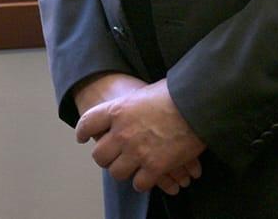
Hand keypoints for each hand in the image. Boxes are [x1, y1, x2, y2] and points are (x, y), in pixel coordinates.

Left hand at [75, 77, 205, 194]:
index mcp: (117, 110)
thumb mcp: (143, 93)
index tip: (81, 137)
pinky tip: (147, 177)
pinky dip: (143, 182)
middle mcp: (122, 133)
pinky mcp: (155, 167)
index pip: (87, 123)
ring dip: (123, 171)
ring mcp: (137, 151)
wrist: (196, 105)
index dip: (81, 131)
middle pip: (98, 155)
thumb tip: (131, 109)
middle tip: (111, 158)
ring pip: (116, 173)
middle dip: (104, 158)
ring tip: (130, 169)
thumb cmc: (174, 94)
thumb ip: (130, 106)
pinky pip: (139, 184)